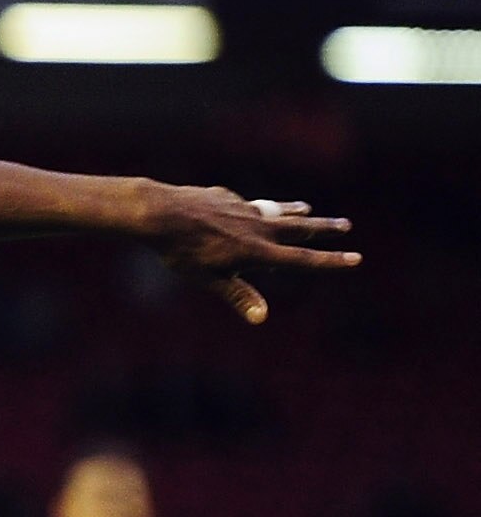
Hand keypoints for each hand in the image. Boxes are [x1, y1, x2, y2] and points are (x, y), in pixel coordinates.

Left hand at [141, 188, 359, 323]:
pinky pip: (249, 205)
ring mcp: (243, 210)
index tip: (355, 259)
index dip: (330, 261)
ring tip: (308, 209)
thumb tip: (261, 317)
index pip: (302, 259)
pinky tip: (251, 208)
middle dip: (324, 228)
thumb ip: (237, 294)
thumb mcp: (209, 278)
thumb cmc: (181, 251)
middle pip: (299, 228)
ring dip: (296, 211)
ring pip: (277, 211)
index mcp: (257, 251)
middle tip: (347, 225)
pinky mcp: (227, 199)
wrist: (162, 212)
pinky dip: (258, 208)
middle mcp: (257, 228)